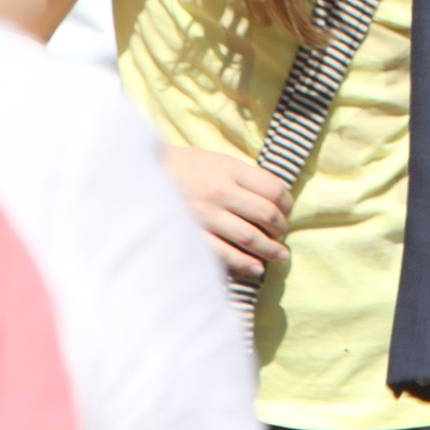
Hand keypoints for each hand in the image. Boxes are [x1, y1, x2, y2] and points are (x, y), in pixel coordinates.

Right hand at [164, 148, 292, 279]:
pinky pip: (224, 254)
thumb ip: (241, 177)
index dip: (286, 203)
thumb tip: (272, 197)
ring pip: (250, 237)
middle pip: (265, 214)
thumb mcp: (216, 161)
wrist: (142, 176)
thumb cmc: (184, 168)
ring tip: (280, 256)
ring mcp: (206, 216)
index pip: (272, 188)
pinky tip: (256, 269)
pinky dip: (244, 264)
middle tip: (283, 235)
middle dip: (280, 228)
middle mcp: (220, 192)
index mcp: (229, 169)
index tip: (287, 211)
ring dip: (270, 249)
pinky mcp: (191, 236)